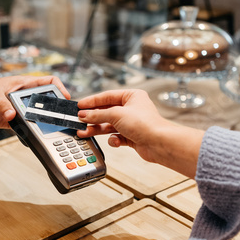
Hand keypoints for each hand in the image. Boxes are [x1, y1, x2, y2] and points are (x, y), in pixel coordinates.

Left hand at [0, 75, 69, 128]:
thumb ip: (1, 104)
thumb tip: (10, 114)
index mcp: (26, 84)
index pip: (49, 82)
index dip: (60, 88)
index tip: (65, 97)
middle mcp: (26, 97)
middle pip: (47, 102)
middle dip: (54, 110)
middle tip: (60, 118)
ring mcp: (21, 110)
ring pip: (37, 117)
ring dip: (41, 123)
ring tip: (47, 128)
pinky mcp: (13, 121)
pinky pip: (25, 127)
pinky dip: (28, 132)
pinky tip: (30, 136)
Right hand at [77, 89, 202, 177]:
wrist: (159, 144)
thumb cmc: (145, 124)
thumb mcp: (116, 115)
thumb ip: (97, 114)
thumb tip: (84, 115)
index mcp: (132, 96)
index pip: (107, 96)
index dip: (92, 101)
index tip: (79, 106)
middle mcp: (132, 108)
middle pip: (106, 111)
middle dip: (93, 118)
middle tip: (79, 121)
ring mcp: (131, 123)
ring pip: (109, 125)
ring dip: (97, 129)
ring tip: (84, 132)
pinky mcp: (131, 136)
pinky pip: (116, 136)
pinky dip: (113, 140)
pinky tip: (115, 141)